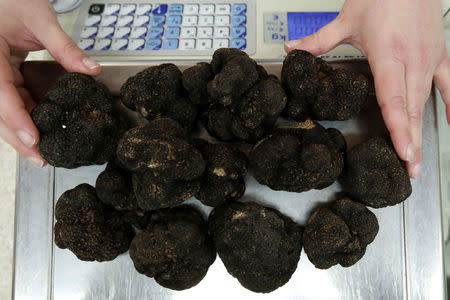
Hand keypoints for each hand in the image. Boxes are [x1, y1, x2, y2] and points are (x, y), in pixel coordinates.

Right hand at [0, 0, 100, 166]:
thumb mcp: (40, 17)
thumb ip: (65, 47)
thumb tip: (92, 70)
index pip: (0, 94)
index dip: (16, 119)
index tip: (33, 139)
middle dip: (17, 136)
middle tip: (40, 158)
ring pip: (2, 109)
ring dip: (20, 131)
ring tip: (40, 152)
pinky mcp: (1, 74)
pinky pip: (10, 99)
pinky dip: (24, 116)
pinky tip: (39, 130)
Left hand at [285, 0, 449, 177]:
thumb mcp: (347, 19)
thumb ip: (318, 41)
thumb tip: (291, 49)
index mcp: (387, 55)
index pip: (393, 100)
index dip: (398, 129)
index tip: (403, 153)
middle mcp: (411, 61)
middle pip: (411, 109)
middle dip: (410, 142)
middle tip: (411, 170)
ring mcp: (429, 59)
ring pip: (426, 103)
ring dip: (423, 132)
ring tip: (420, 158)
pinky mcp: (440, 55)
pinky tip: (449, 125)